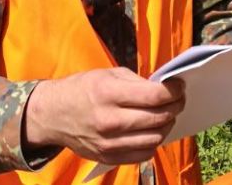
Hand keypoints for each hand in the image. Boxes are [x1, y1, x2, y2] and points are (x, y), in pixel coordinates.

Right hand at [23, 67, 185, 164]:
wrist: (52, 115)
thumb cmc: (81, 89)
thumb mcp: (107, 74)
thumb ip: (136, 82)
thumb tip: (164, 89)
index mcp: (108, 93)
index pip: (154, 96)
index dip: (174, 91)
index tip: (180, 86)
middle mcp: (109, 120)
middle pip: (158, 118)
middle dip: (175, 107)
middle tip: (178, 99)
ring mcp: (109, 143)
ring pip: (155, 138)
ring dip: (166, 125)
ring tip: (166, 114)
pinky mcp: (108, 157)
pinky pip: (143, 154)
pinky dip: (153, 142)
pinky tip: (151, 130)